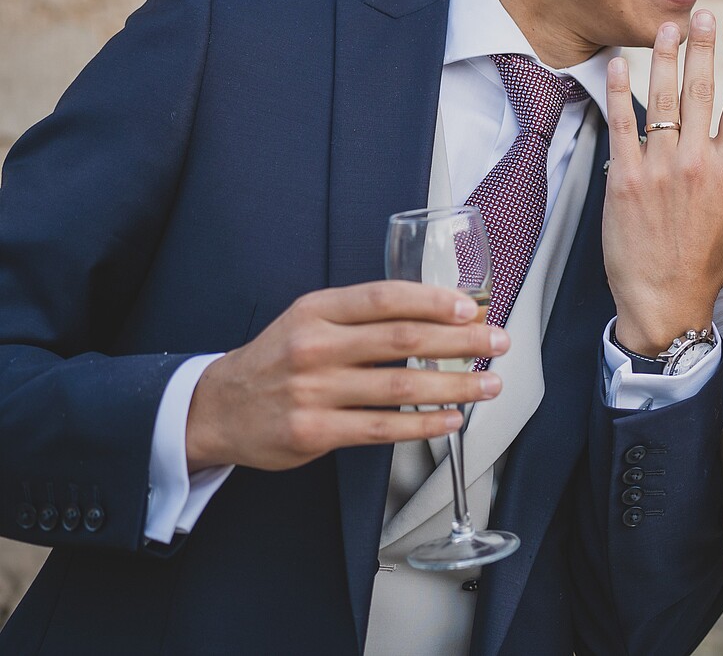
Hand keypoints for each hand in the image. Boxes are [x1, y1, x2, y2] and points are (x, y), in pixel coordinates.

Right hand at [185, 282, 505, 472]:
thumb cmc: (280, 359)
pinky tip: (451, 420)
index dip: (435, 301)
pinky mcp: (313, 431)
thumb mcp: (313, 320)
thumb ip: (366, 316)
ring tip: (487, 385)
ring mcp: (313, 391)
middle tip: (497, 342)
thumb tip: (442, 314)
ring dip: (455, 386)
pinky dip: (424, 424)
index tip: (472, 309)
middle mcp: (315, 347)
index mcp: (318, 311)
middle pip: (402, 340)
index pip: (386, 297)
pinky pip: (382, 428)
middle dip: (460, 341)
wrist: (218, 408)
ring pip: (400, 387)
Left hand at [603, 10, 722, 354]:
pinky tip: (617, 64)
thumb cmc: (711, 264)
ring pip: (662, 99)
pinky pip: (621, 124)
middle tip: (706, 14)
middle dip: (705, 47)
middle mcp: (699, 162)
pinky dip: (618, 91)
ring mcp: (660, 169)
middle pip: (702, 90)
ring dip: (664, 57)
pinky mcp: (624, 180)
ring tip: (667, 29)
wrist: (665, 299)